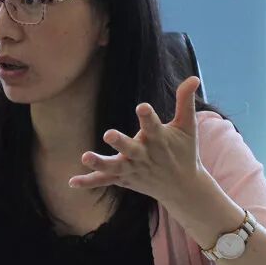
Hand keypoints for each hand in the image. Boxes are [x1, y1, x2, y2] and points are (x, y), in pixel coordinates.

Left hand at [69, 76, 203, 204]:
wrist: (183, 187)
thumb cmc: (184, 151)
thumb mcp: (188, 126)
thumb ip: (185, 101)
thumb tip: (194, 77)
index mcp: (159, 140)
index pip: (154, 126)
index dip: (148, 116)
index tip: (142, 107)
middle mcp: (145, 155)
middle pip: (131, 149)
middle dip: (121, 143)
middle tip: (108, 134)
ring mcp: (133, 169)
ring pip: (114, 167)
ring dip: (99, 163)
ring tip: (85, 157)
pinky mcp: (124, 179)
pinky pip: (104, 180)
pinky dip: (89, 181)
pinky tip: (71, 182)